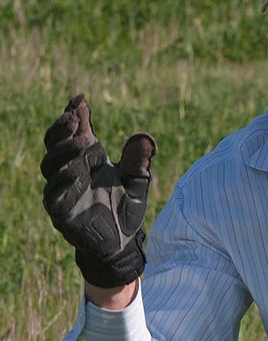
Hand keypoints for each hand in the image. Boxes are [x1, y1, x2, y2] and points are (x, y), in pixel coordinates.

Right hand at [41, 94, 156, 288]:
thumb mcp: (137, 181)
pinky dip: (61, 182)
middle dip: (62, 127)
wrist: (121, 242)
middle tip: (76, 116)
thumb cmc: (125, 207)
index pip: (73, 131)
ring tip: (82, 141)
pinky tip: (74, 173)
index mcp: (85, 158)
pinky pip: (52, 194)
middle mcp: (70, 170)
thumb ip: (138, 160)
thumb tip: (144, 136)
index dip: (73, 114)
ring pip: (49, 165)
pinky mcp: (60, 211)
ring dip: (63, 151)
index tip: (80, 99)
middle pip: (54, 143)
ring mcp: (62, 190)